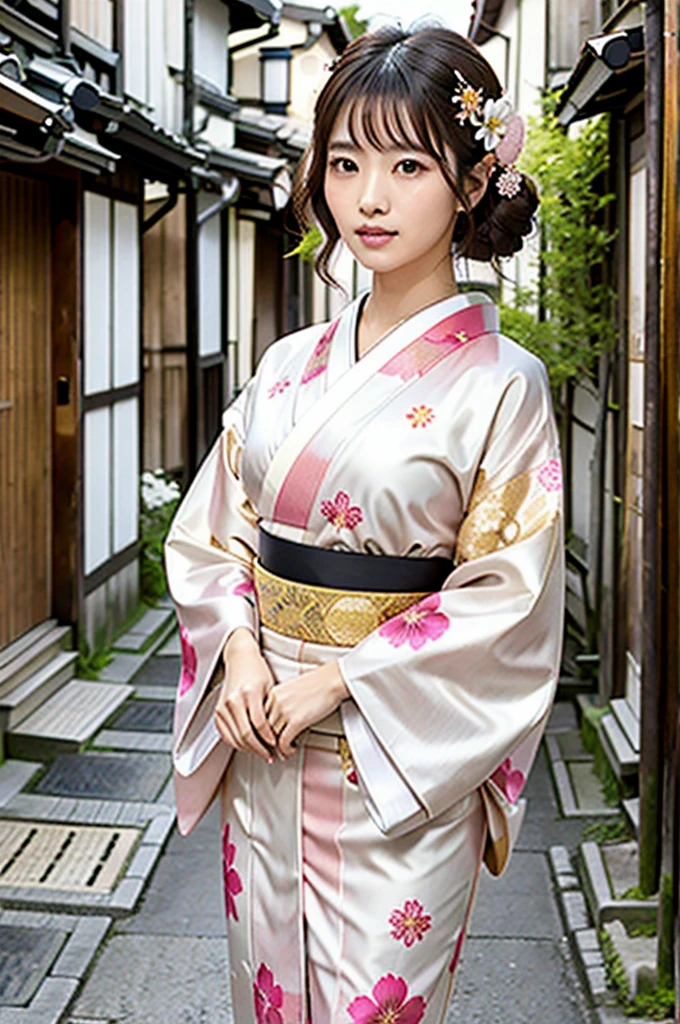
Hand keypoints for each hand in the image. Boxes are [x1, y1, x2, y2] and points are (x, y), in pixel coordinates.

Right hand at [215, 627, 277, 760]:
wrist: (241, 659)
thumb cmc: (258, 672)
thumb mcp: (270, 688)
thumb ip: (270, 711)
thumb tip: (278, 735)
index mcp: (249, 692)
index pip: (259, 724)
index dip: (269, 738)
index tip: (277, 745)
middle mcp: (233, 700)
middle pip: (245, 734)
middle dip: (259, 748)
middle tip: (270, 755)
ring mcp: (223, 706)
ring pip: (235, 738)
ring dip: (249, 749)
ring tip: (261, 752)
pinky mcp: (217, 711)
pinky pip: (225, 735)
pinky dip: (236, 744)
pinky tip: (247, 746)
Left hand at [263, 661, 349, 757]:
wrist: (333, 680)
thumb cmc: (320, 683)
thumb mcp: (294, 688)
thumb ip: (284, 701)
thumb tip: (282, 718)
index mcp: (274, 692)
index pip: (262, 715)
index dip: (265, 728)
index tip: (269, 735)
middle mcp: (276, 701)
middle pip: (265, 727)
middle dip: (270, 739)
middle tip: (276, 746)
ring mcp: (285, 711)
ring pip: (273, 736)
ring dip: (279, 746)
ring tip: (286, 749)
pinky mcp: (296, 721)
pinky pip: (284, 742)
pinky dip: (286, 750)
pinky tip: (292, 750)